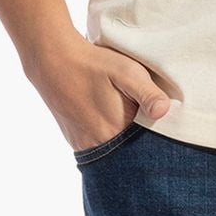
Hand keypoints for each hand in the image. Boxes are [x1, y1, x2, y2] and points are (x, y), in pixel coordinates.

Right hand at [37, 36, 174, 152]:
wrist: (52, 60)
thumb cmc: (93, 65)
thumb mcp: (127, 72)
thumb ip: (148, 93)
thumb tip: (163, 111)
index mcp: (115, 133)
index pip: (147, 149)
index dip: (159, 139)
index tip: (163, 125)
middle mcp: (98, 146)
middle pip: (130, 155)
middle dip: (142, 143)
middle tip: (144, 118)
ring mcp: (84, 146)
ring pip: (114, 153)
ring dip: (125, 142)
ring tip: (124, 118)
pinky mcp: (75, 140)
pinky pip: (99, 148)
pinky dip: (109, 140)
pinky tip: (109, 120)